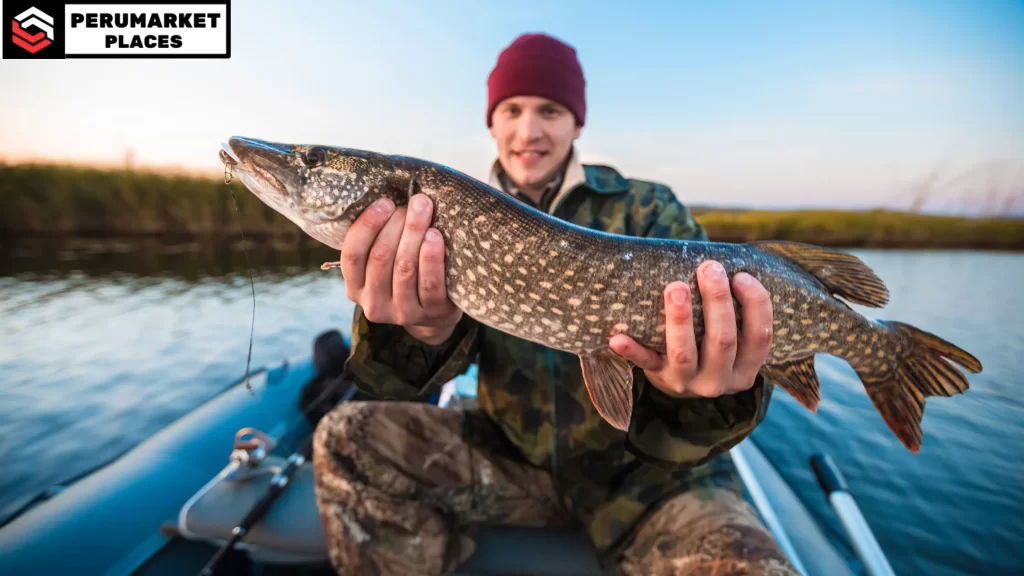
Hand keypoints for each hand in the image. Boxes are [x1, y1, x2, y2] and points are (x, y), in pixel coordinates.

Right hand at [339, 194, 462, 344]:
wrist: (434, 315)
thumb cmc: (404, 275)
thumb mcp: (383, 265)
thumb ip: (376, 240)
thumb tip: (383, 191)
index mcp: (355, 288)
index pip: (352, 254)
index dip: (367, 225)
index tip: (385, 202)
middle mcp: (373, 304)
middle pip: (380, 257)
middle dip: (396, 224)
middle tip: (413, 202)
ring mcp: (402, 312)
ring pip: (404, 267)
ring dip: (414, 233)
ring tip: (424, 210)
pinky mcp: (430, 313)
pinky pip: (430, 282)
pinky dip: (431, 256)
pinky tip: (435, 235)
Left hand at [609, 260, 772, 397]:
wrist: (680, 378)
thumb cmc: (710, 341)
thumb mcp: (733, 335)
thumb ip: (734, 307)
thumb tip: (724, 260)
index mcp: (745, 367)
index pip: (760, 337)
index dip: (755, 305)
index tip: (742, 276)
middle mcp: (719, 379)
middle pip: (723, 341)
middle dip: (717, 302)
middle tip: (709, 268)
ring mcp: (687, 382)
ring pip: (684, 353)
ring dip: (679, 319)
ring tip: (675, 288)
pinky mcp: (658, 378)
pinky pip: (644, 363)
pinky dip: (631, 351)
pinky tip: (617, 338)